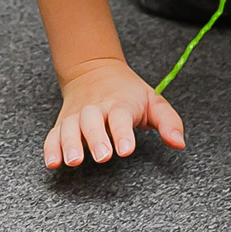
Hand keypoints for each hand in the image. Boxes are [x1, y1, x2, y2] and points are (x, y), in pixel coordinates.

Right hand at [44, 59, 185, 167]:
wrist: (93, 68)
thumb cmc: (128, 92)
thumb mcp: (153, 101)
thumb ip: (169, 122)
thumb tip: (179, 143)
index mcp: (120, 103)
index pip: (121, 116)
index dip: (123, 132)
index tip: (126, 149)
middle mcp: (96, 108)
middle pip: (92, 120)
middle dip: (96, 138)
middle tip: (102, 156)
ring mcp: (77, 115)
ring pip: (70, 127)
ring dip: (69, 143)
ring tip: (73, 160)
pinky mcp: (63, 122)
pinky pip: (53, 134)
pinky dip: (51, 148)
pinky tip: (53, 162)